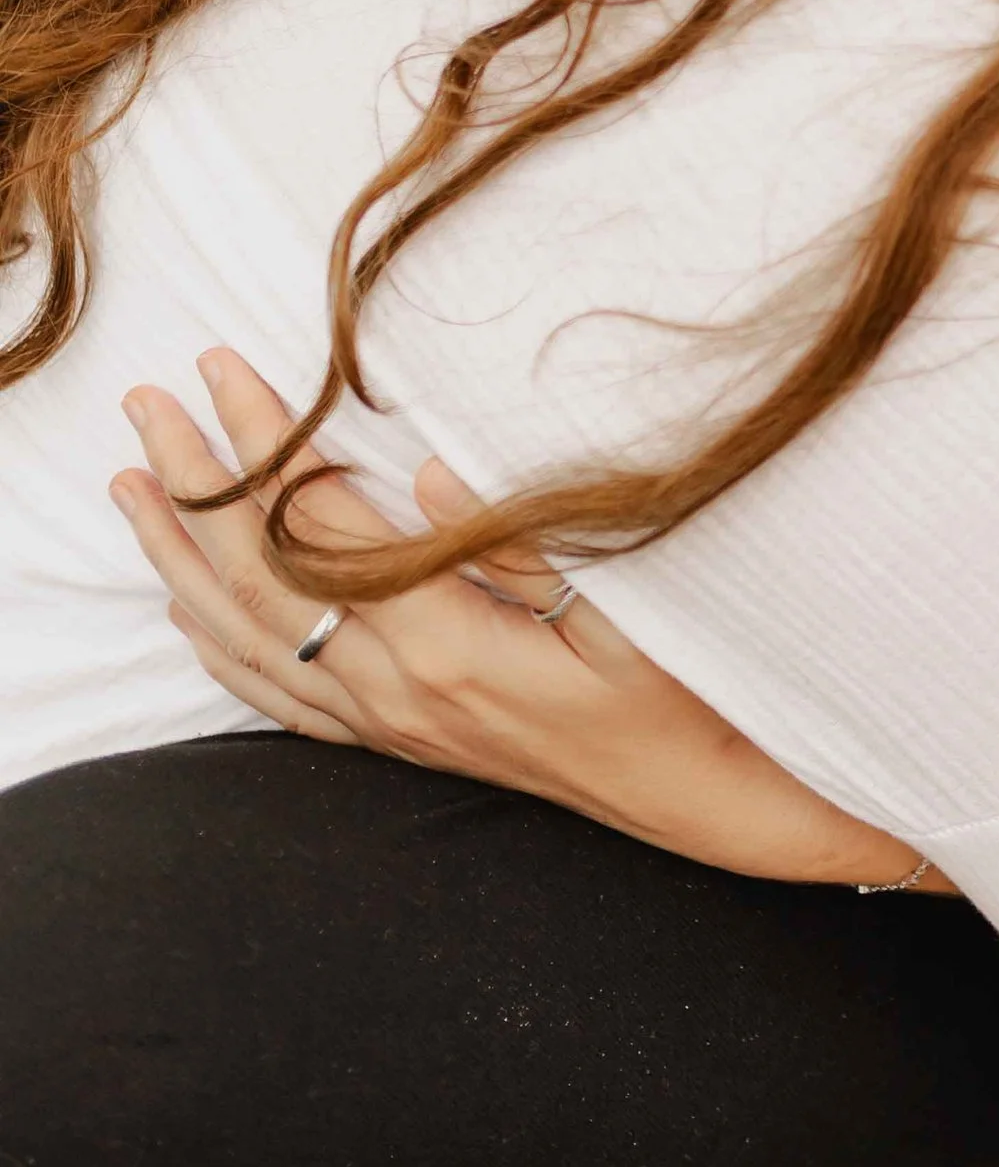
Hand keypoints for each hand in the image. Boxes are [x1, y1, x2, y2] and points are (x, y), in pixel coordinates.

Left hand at [115, 352, 951, 891]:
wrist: (700, 800)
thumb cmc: (681, 690)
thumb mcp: (625, 606)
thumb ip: (519, 541)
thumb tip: (421, 472)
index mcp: (451, 645)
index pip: (324, 526)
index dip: (268, 443)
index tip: (227, 366)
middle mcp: (400, 693)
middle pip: (262, 574)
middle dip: (200, 480)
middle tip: (151, 400)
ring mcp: (392, 727)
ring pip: (248, 639)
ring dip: (181, 558)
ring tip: (130, 485)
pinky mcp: (400, 745)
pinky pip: (280, 701)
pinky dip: (219, 648)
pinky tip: (185, 607)